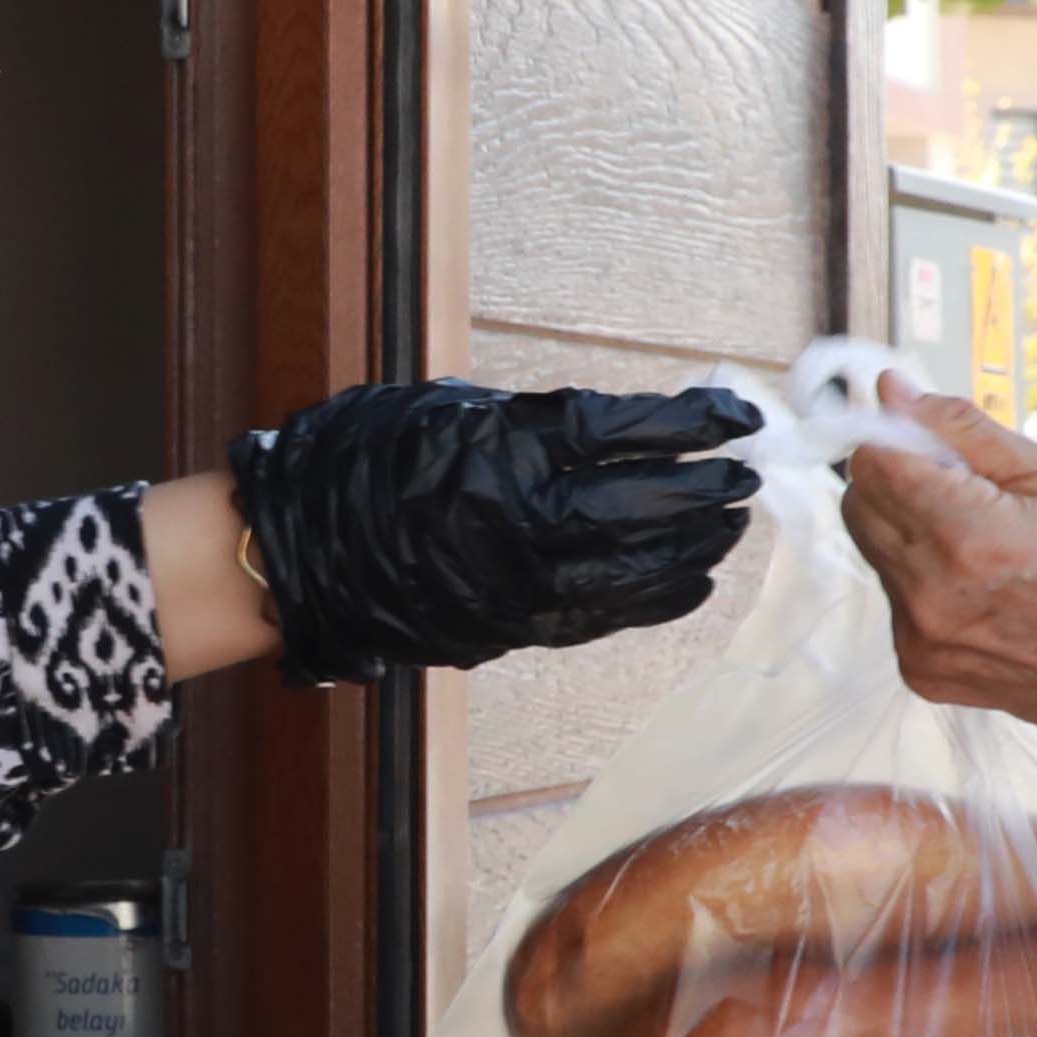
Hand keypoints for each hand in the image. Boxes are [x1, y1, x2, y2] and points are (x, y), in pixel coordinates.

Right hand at [229, 379, 759, 680]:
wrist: (288, 557)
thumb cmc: (355, 465)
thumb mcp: (440, 409)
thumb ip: (522, 420)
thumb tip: (603, 428)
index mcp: (505, 449)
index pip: (625, 431)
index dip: (690, 422)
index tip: (737, 413)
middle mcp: (524, 520)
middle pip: (646, 504)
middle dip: (707, 489)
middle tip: (748, 475)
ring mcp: (521, 583)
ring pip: (637, 568)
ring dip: (693, 545)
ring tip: (728, 525)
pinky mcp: (512, 627)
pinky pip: (604, 616)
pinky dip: (656, 598)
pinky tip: (690, 581)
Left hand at [843, 390, 1036, 797]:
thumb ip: (964, 431)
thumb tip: (892, 389)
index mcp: (967, 537)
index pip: (871, 461)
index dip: (896, 436)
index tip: (932, 438)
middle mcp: (930, 594)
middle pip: (858, 504)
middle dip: (898, 478)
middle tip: (967, 487)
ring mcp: (921, 641)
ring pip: (875, 551)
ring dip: (912, 531)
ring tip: (990, 545)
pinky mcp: (920, 672)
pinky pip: (896, 601)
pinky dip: (926, 582)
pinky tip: (988, 590)